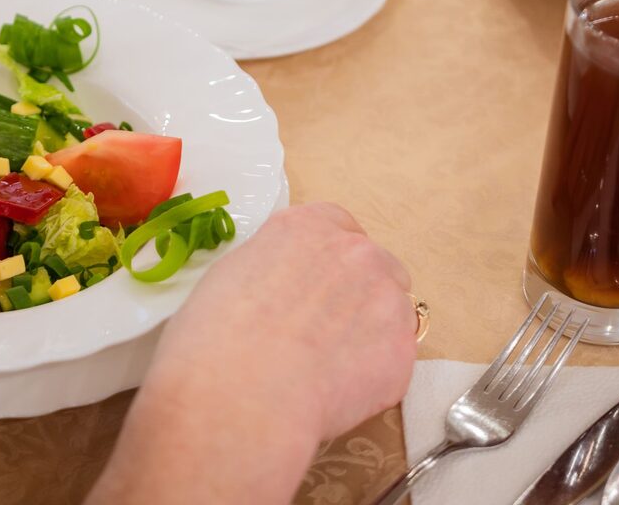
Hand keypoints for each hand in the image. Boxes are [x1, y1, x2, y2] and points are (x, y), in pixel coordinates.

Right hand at [88, 203, 416, 504]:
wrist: (241, 392)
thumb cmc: (216, 337)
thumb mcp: (231, 274)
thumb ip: (273, 267)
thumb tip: (283, 286)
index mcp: (306, 226)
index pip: (336, 225)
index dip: (327, 260)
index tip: (315, 284)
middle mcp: (355, 252)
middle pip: (374, 265)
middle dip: (356, 293)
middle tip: (322, 330)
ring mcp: (387, 299)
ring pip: (393, 311)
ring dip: (370, 331)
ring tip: (327, 366)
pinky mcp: (402, 351)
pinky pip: (394, 359)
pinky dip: (374, 375)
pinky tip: (335, 391)